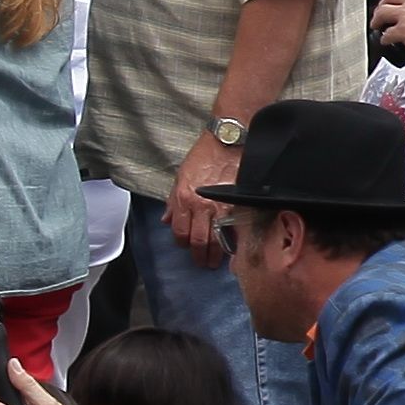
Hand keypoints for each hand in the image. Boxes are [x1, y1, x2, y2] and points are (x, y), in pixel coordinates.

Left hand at [167, 133, 233, 260]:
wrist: (227, 142)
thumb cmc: (203, 156)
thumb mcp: (180, 176)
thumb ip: (173, 201)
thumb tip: (167, 220)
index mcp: (184, 199)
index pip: (180, 232)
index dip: (182, 243)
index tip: (186, 247)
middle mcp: (201, 206)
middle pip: (198, 241)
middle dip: (199, 256)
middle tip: (202, 263)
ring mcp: (221, 206)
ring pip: (217, 239)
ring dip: (215, 254)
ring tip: (216, 261)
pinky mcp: (237, 204)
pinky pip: (234, 229)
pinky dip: (232, 241)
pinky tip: (232, 248)